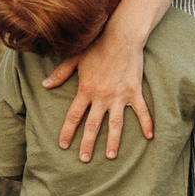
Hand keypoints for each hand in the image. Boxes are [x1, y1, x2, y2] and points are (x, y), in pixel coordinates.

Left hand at [46, 29, 152, 161]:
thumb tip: (45, 85)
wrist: (121, 36)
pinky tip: (149, 137)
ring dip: (113, 141)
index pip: (73, 116)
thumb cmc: (97, 45)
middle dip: (87, 144)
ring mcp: (119, 95)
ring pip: (115, 124)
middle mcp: (101, 96)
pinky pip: (141, 111)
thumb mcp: (75, 58)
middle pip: (92, 125)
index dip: (67, 131)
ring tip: (111, 156)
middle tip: (84, 159)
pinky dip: (146, 124)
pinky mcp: (134, 91)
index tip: (63, 145)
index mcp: (85, 89)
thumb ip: (60, 73)